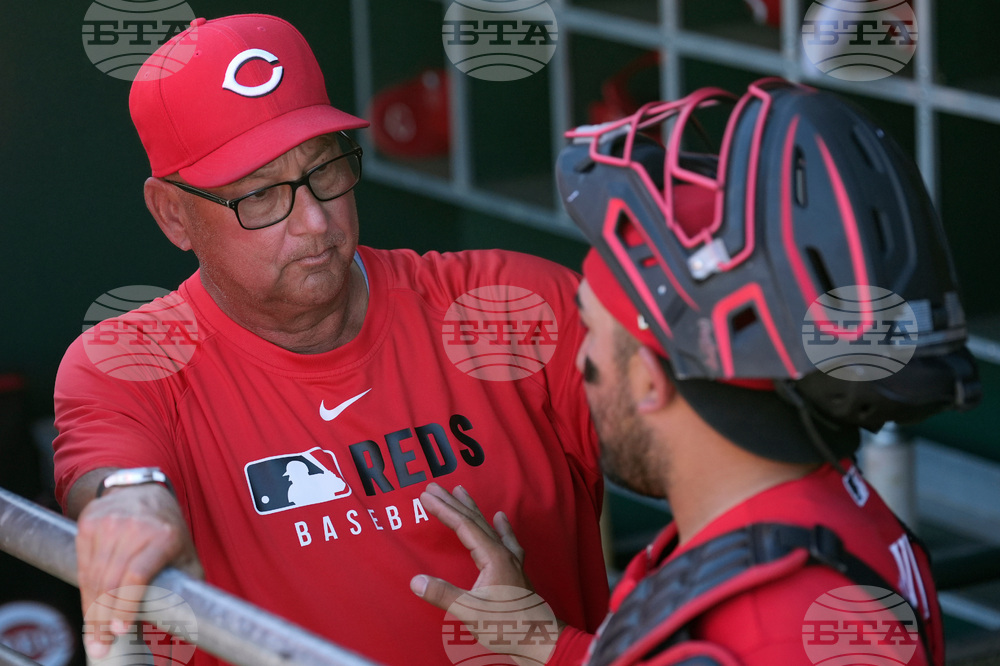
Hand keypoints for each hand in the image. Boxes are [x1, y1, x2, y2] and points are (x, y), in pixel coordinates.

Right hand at [74, 472, 202, 659]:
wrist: (140, 489)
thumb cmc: (167, 527)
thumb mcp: (185, 550)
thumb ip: (189, 581)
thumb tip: (193, 617)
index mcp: (164, 536)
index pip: (138, 576)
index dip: (126, 605)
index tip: (119, 630)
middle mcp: (134, 527)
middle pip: (111, 582)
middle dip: (103, 619)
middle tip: (101, 645)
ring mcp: (108, 524)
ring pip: (93, 577)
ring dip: (91, 609)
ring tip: (94, 633)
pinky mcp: (88, 524)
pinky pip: (83, 565)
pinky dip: (85, 589)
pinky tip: (90, 606)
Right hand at [410, 483, 563, 664]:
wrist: (538, 639)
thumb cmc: (507, 626)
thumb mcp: (471, 612)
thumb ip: (444, 595)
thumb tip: (416, 581)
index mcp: (492, 557)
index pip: (463, 525)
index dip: (443, 509)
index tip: (425, 496)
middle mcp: (502, 552)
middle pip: (474, 520)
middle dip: (452, 502)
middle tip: (433, 487)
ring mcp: (510, 559)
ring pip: (487, 526)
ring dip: (471, 509)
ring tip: (460, 491)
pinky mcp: (514, 569)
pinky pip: (506, 539)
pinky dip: (501, 526)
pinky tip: (501, 517)